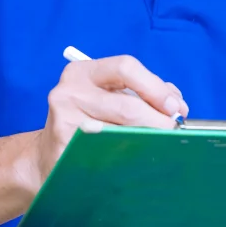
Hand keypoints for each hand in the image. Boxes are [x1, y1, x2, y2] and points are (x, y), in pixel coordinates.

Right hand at [34, 55, 188, 183]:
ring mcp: (64, 121)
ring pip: (121, 133)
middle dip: (158, 120)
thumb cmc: (88, 121)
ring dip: (147, 140)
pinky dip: (129, 156)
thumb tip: (177, 103)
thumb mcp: (110, 96)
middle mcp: (69, 91)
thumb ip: (142, 92)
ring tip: (159, 145)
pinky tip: (136, 159)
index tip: (175, 106)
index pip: (126, 67)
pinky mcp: (65, 150)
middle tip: (173, 131)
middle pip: (127, 105)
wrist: (48, 156)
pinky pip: (109, 154)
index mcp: (82, 72)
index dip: (155, 87)